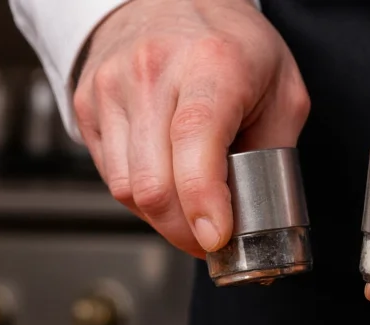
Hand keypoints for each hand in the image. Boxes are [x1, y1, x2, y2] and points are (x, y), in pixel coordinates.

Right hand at [74, 0, 309, 256]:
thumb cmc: (231, 43)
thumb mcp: (282, 87)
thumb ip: (276, 151)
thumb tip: (261, 215)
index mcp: (212, 64)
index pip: (194, 141)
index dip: (203, 201)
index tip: (216, 236)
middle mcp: (153, 72)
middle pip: (154, 183)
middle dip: (185, 230)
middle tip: (211, 237)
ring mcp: (113, 88)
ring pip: (127, 189)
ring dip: (163, 219)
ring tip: (191, 211)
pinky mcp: (88, 105)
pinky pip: (112, 177)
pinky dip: (141, 198)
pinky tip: (166, 185)